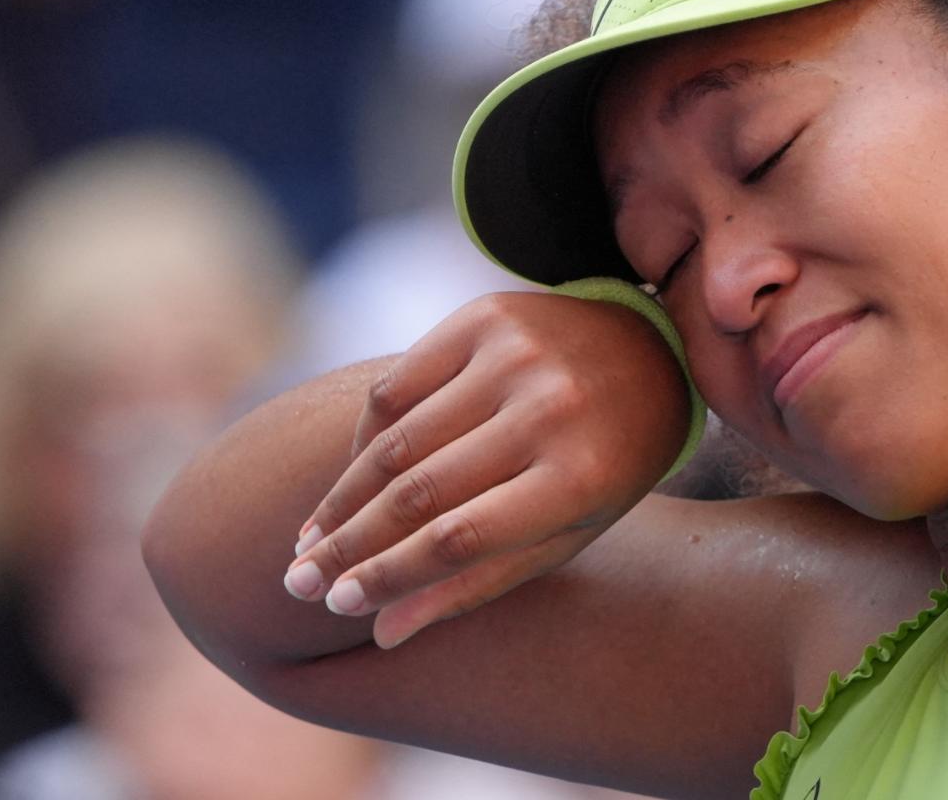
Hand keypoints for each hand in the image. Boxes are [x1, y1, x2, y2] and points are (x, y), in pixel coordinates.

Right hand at [282, 291, 690, 649]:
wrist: (649, 350)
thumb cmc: (607, 464)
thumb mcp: (567, 533)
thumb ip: (479, 580)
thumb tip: (384, 631)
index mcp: (580, 477)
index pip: (462, 538)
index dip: (391, 574)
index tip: (339, 604)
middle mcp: (547, 409)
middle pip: (419, 492)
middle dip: (348, 544)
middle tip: (297, 581)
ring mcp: (513, 356)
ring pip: (397, 439)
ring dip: (343, 496)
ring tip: (308, 541)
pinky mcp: (484, 316)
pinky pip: (398, 384)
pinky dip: (365, 436)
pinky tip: (349, 476)